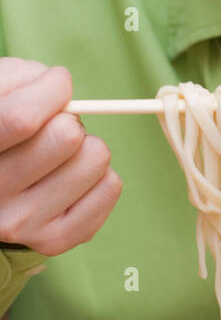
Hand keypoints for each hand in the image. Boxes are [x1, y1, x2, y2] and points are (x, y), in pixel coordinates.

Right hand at [0, 57, 122, 254]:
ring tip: (61, 154)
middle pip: (66, 137)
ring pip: (96, 159)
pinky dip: (101, 174)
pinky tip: (71, 177)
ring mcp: (20, 223)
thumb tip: (59, 86)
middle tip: (54, 127)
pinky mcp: (52, 240)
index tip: (54, 84)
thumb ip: (22, 79)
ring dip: (88, 145)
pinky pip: (111, 187)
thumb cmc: (2, 124)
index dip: (51, 90)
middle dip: (71, 118)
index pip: (22, 119)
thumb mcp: (0, 91)